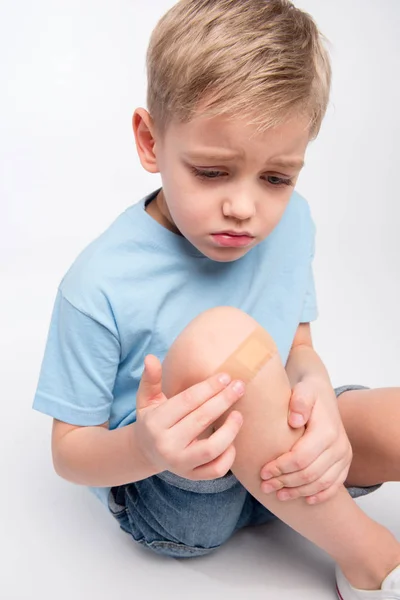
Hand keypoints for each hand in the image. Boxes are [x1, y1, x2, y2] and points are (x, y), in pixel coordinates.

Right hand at [135, 354, 244, 479]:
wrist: (147, 452)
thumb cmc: (153, 419)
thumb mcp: (147, 399)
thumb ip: (150, 379)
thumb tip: (150, 357)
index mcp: (156, 423)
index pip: (187, 402)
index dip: (208, 388)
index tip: (225, 376)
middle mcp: (166, 445)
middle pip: (202, 420)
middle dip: (223, 400)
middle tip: (240, 386)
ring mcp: (180, 464)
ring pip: (211, 449)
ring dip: (230, 430)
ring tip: (239, 414)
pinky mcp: (192, 476)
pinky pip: (216, 470)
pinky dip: (228, 457)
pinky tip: (233, 441)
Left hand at [260, 379, 352, 503]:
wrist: (321, 393)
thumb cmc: (307, 393)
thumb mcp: (302, 389)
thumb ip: (299, 401)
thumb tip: (295, 420)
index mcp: (327, 430)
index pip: (301, 458)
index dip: (281, 468)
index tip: (263, 471)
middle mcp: (339, 445)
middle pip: (310, 474)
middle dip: (285, 483)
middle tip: (265, 486)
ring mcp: (344, 456)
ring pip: (321, 483)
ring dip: (299, 492)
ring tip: (279, 494)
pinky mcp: (345, 463)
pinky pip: (335, 485)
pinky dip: (320, 495)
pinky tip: (306, 500)